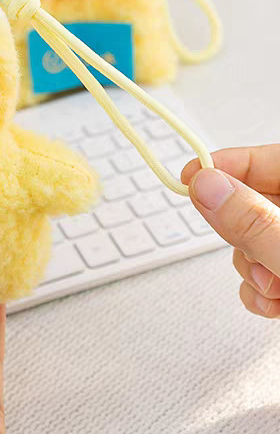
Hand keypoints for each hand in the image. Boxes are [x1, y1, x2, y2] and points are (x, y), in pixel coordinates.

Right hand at [182, 145, 279, 317]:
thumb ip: (254, 223)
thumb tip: (207, 187)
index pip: (266, 158)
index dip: (225, 164)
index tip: (189, 177)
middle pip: (254, 201)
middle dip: (240, 232)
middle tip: (247, 249)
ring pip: (254, 238)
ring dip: (250, 267)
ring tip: (272, 289)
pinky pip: (263, 268)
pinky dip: (259, 289)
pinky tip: (273, 302)